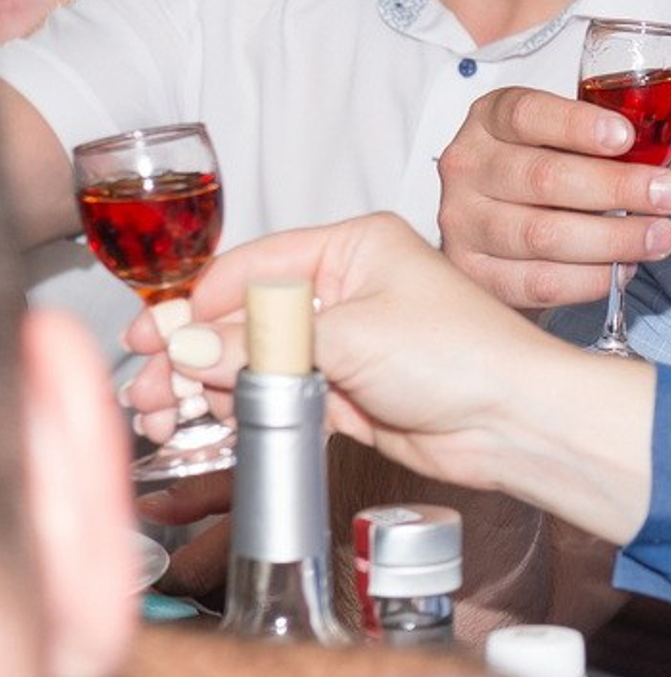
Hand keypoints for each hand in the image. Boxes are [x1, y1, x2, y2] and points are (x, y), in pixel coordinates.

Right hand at [124, 216, 655, 542]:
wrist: (515, 421)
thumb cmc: (465, 356)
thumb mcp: (355, 337)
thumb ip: (265, 344)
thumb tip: (189, 347)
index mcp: (354, 248)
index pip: (253, 267)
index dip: (195, 303)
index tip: (152, 335)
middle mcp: (346, 289)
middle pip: (243, 318)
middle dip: (190, 353)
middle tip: (149, 388)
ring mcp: (345, 341)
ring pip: (253, 361)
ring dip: (206, 388)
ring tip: (166, 417)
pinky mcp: (346, 390)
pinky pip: (276, 396)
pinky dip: (239, 412)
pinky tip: (205, 428)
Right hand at [434, 86, 670, 313]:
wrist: (502, 235)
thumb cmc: (551, 174)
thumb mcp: (585, 143)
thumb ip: (638, 139)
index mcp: (492, 119)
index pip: (527, 113)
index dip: (576, 124)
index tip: (625, 136)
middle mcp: (469, 167)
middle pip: (543, 178)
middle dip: (618, 187)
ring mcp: (463, 224)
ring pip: (542, 235)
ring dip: (613, 239)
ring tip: (661, 236)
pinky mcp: (474, 275)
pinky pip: (538, 282)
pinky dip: (589, 279)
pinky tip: (625, 270)